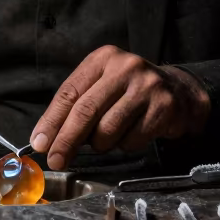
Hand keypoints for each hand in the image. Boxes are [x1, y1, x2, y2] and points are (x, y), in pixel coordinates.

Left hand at [30, 45, 209, 169]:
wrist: (179, 91)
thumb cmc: (129, 92)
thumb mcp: (101, 87)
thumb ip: (75, 107)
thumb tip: (46, 140)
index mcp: (103, 59)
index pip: (70, 92)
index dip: (52, 121)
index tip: (40, 143)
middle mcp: (125, 68)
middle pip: (86, 111)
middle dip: (67, 140)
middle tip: (56, 160)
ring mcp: (147, 87)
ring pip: (108, 130)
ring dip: (101, 144)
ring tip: (108, 138)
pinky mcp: (164, 107)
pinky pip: (132, 140)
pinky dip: (125, 145)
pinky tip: (132, 134)